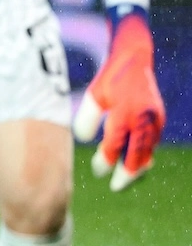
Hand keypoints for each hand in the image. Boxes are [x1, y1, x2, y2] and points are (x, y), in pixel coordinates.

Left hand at [72, 7, 164, 191]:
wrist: (135, 60)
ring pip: (148, 151)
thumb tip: (86, 140)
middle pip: (137, 155)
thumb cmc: (110, 78)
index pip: (115, 145)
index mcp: (124, 113)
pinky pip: (152, 142)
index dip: (107, 160)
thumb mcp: (95, 95)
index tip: (98, 170)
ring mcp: (153, 120)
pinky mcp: (159, 119)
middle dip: (127, 174)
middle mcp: (142, 119)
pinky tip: (136, 162)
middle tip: (115, 186)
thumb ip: (88, 118)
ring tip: (125, 178)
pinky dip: (145, 154)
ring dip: (137, 166)